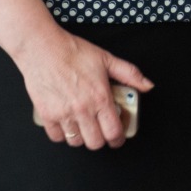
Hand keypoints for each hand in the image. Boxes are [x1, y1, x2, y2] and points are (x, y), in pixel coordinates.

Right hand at [13, 23, 152, 150]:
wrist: (43, 48)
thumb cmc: (72, 51)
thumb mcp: (106, 58)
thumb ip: (129, 73)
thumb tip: (147, 85)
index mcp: (100, 97)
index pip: (113, 132)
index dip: (118, 140)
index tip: (117, 139)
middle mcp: (83, 109)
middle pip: (95, 143)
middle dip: (101, 139)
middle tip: (100, 130)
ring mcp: (64, 114)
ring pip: (76, 142)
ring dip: (82, 137)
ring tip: (83, 125)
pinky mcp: (47, 115)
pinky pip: (57, 137)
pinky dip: (62, 134)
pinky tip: (66, 124)